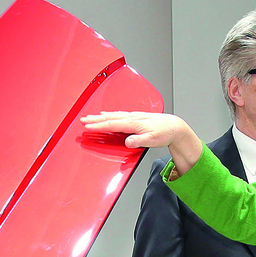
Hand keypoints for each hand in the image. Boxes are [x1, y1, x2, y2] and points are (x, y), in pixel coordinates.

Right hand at [80, 111, 203, 174]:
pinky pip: (118, 114)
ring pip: (113, 115)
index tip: (88, 126)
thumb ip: (138, 140)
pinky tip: (106, 114)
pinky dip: (110, 114)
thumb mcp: (151, 140)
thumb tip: (127, 142)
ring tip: (89, 117)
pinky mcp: (135, 117)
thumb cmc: (163, 133)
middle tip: (82, 120)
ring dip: (100, 116)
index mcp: (133, 123)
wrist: (173, 126)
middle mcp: (132, 118)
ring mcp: (133, 116)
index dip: (98, 125)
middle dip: (95, 119)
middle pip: (109, 118)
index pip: (112, 124)